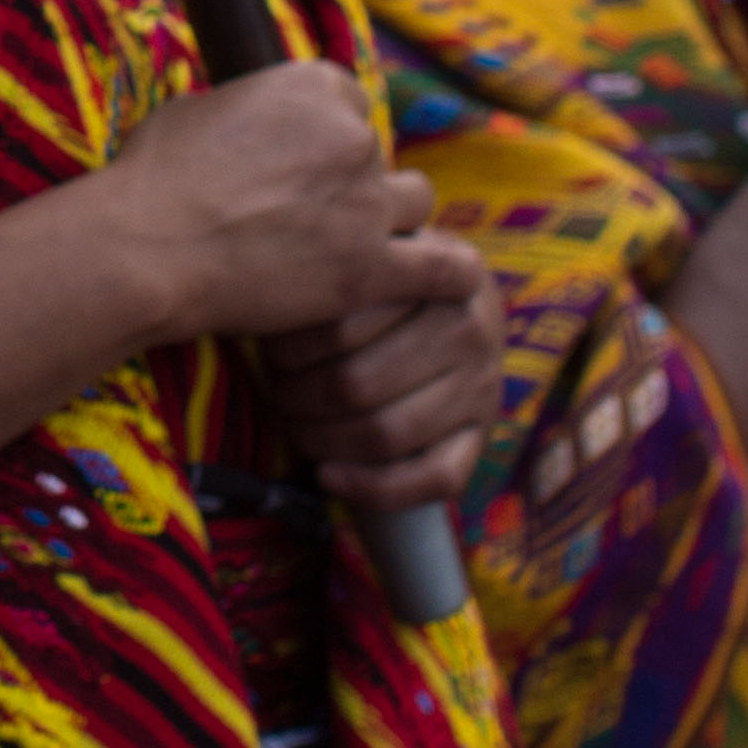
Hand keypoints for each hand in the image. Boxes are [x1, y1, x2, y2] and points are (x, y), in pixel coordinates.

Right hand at [111, 58, 476, 346]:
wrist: (145, 248)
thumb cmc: (152, 179)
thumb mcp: (194, 111)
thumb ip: (245, 109)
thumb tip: (249, 118)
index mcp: (312, 85)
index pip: (352, 102)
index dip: (328, 139)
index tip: (301, 166)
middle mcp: (351, 135)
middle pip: (381, 155)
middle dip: (354, 183)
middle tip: (312, 216)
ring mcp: (366, 202)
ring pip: (414, 204)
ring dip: (389, 223)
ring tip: (354, 248)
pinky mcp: (372, 267)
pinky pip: (445, 268)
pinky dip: (449, 273)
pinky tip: (448, 282)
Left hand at [254, 278, 500, 511]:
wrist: (457, 307)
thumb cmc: (391, 284)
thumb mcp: (372, 259)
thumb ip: (335, 274)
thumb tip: (265, 312)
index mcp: (436, 278)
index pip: (340, 326)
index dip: (289, 349)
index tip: (268, 352)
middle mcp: (469, 331)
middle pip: (356, 384)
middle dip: (298, 398)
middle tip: (274, 392)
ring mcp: (481, 386)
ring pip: (387, 434)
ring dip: (323, 441)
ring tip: (293, 427)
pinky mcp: (481, 434)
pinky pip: (434, 479)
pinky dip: (373, 488)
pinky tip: (327, 476)